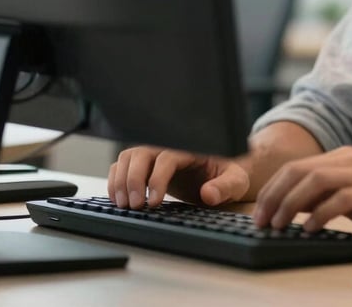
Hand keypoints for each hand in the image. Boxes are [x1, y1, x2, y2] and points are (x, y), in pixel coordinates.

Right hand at [108, 146, 251, 208]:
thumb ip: (225, 186)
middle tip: (136, 205)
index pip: (167, 157)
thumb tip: (208, 194)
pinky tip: (119, 200)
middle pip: (141, 153)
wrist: (223, 171)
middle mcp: (169, 146)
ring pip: (128, 157)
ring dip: (121, 180)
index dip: (157, 178)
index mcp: (190, 147)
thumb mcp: (236, 181)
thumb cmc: (229, 173)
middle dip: (134, 179)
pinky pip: (123, 165)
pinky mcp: (146, 165)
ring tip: (125, 205)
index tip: (154, 202)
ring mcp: (155, 154)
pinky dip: (116, 180)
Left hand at [252, 146, 351, 237]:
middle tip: (260, 221)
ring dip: (291, 203)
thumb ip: (332, 197)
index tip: (259, 212)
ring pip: (316, 180)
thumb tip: (297, 208)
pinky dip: (320, 213)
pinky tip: (309, 229)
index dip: (274, 188)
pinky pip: (341, 198)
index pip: (298, 166)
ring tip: (278, 225)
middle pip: (300, 170)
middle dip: (274, 195)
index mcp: (347, 157)